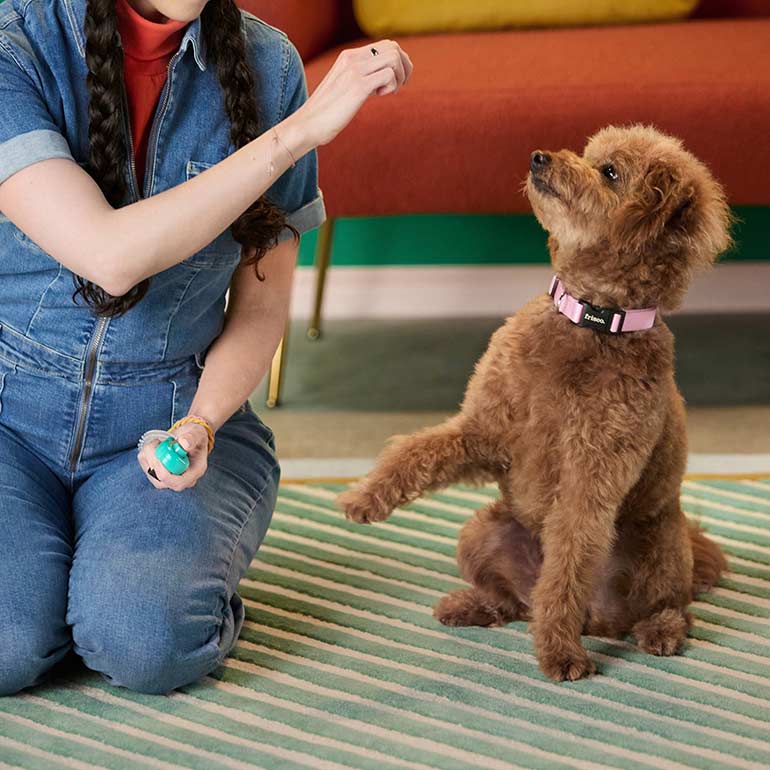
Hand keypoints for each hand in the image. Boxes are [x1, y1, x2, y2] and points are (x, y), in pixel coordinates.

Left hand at [136, 422, 209, 490]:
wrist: (190, 437)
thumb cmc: (195, 436)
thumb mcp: (197, 433)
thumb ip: (192, 438)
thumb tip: (184, 444)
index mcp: (195, 472)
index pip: (178, 482)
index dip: (165, 472)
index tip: (161, 452)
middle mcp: (183, 480)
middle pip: (162, 481)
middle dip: (153, 461)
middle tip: (154, 443)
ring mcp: (170, 479)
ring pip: (152, 474)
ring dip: (148, 456)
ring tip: (157, 442)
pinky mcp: (159, 475)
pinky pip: (147, 469)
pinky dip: (145, 457)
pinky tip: (154, 447)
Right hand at [287, 39, 412, 148]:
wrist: (307, 124)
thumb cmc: (326, 112)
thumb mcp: (343, 87)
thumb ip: (360, 79)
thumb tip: (381, 82)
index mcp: (348, 56)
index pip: (385, 45)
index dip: (398, 61)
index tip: (396, 81)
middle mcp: (352, 58)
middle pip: (393, 47)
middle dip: (405, 67)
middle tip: (399, 86)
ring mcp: (355, 71)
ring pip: (394, 58)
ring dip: (399, 77)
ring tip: (389, 93)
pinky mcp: (358, 86)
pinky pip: (388, 75)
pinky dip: (391, 86)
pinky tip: (379, 97)